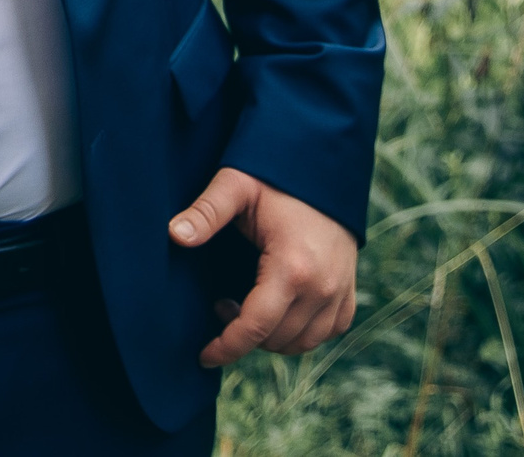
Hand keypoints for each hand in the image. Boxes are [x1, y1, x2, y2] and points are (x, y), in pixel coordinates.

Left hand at [171, 166, 358, 366]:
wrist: (322, 168)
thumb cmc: (275, 177)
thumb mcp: (236, 186)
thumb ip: (206, 212)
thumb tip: (175, 235)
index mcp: (292, 267)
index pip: (256, 326)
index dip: (227, 346)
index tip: (204, 355)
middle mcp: (323, 287)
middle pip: (277, 339)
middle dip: (243, 335)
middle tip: (221, 304)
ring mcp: (340, 292)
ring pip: (303, 343)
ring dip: (270, 337)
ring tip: (246, 305)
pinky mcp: (349, 293)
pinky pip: (326, 332)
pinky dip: (300, 333)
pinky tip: (277, 310)